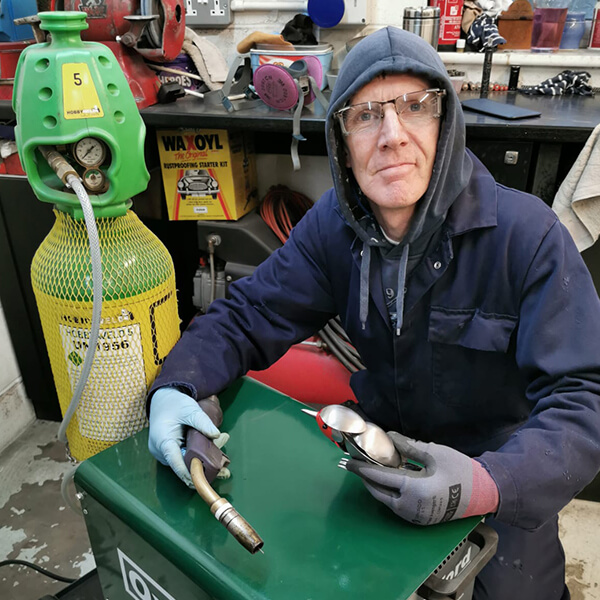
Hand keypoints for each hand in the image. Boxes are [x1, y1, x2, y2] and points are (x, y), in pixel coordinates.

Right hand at [148, 387, 220, 486]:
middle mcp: (161, 451)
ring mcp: (164, 454)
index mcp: (163, 440)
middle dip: (204, 465)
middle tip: (224, 465)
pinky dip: (198, 456)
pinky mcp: (170, 454)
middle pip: (184, 464)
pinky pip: (184, 458)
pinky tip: (214, 450)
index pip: (175, 461)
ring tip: (224, 450)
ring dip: (203, 459)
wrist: (162, 401)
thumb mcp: (190, 409)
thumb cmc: (174, 404)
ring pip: (185, 462)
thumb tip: (217, 435)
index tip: (201, 480)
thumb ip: (202, 422)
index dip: (188, 473)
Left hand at [345, 433, 497, 524]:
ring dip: (377, 486)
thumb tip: (389, 437)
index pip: (380, 478)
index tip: (349, 461)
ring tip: (369, 471)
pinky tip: (388, 481)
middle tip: (355, 466)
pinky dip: (388, 493)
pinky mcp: (420, 519)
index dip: (362, 468)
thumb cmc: (461, 471)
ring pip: (386, 501)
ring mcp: (415, 516)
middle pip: (379, 492)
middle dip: (365, 479)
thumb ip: (408, 446)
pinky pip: (397, 506)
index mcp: (413, 490)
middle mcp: (410, 507)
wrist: (485, 493)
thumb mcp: (434, 453)